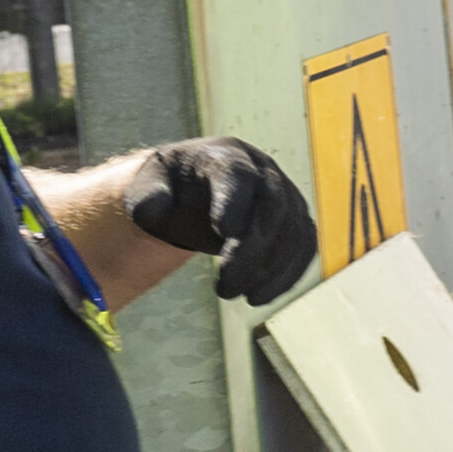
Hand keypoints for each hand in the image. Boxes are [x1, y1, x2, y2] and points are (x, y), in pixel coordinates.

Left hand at [121, 137, 319, 303]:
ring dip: (272, 269)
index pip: (238, 174)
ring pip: (294, 231)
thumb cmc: (171, 189)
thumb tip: (153, 210)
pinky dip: (288, 275)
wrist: (195, 192)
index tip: (223, 233)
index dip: (234, 202)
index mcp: (226, 155)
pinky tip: (260, 297)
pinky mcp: (297, 220)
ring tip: (241, 297)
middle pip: (271, 207)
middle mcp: (264, 170)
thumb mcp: (149, 187)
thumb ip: (147, 197)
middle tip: (226, 288)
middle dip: (252, 250)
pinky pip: (304, 248)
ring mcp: (287, 195)